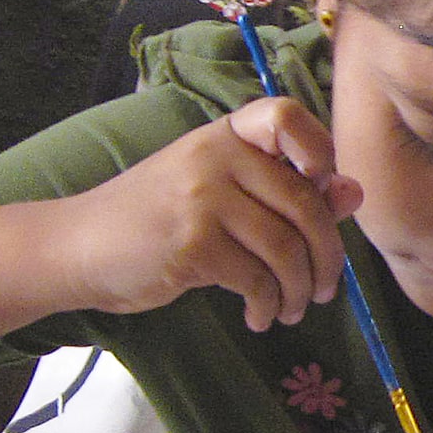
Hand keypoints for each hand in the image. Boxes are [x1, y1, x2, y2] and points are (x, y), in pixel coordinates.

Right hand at [0, 97, 361, 348]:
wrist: (80, 246)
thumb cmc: (155, 219)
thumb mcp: (217, 192)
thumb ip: (284, 190)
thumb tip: (353, 192)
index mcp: (224, 135)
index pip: (285, 115)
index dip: (319, 148)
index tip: (325, 188)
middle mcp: (216, 157)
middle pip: (304, 202)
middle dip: (327, 256)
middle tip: (325, 288)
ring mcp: (203, 198)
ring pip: (286, 248)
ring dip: (299, 290)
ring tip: (290, 309)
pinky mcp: (192, 244)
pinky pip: (257, 279)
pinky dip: (268, 305)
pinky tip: (259, 316)